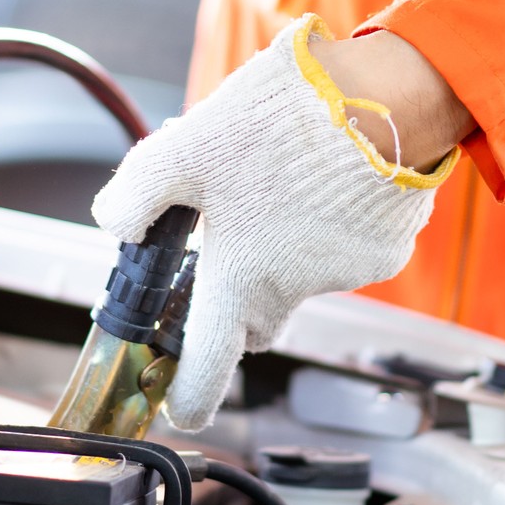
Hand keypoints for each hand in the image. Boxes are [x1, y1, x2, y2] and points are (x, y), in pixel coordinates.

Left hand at [92, 16, 465, 429]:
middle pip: (253, 319)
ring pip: (300, 276)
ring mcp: (347, 274)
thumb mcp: (182, 148)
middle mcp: (293, 292)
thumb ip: (135, 194)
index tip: (181, 408)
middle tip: (221, 241)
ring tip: (280, 174)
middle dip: (234, 296)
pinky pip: (346, 248)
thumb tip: (116, 223)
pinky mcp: (387, 248)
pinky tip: (327, 172)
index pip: (209, 367)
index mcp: (239, 281)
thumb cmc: (280, 125)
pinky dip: (331, 223)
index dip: (189, 395)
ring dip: (284, 245)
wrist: (384, 96)